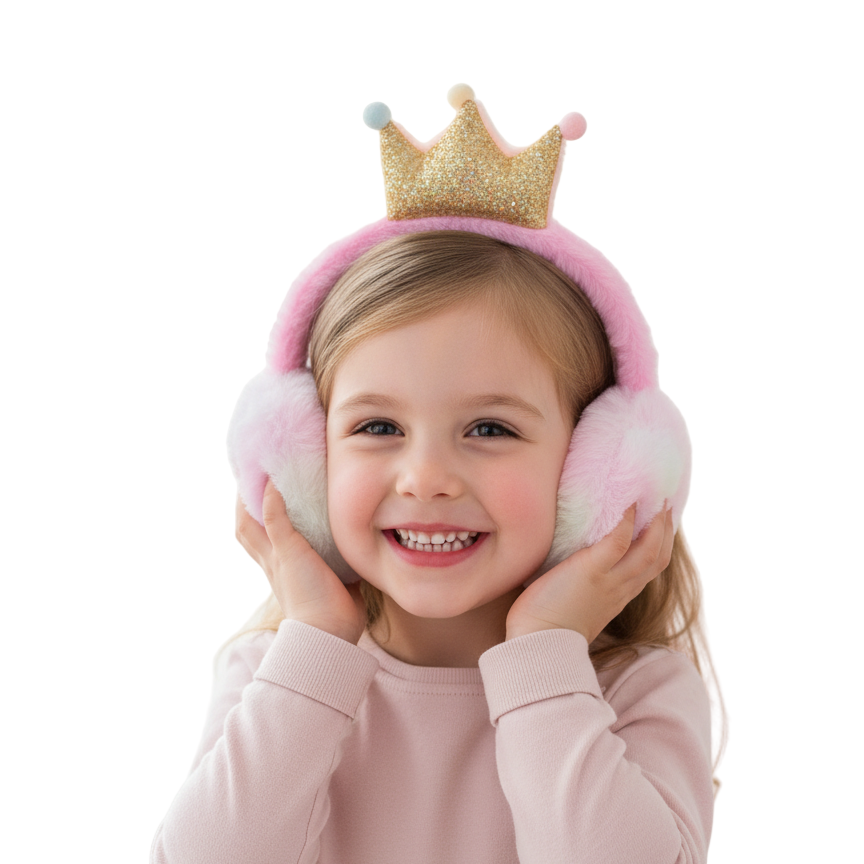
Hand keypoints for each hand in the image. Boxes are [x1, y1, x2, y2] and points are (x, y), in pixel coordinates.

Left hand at [235, 479, 366, 644]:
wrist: (332, 630)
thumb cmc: (306, 593)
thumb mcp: (287, 550)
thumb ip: (277, 518)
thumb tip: (270, 484)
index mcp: (269, 554)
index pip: (246, 523)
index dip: (244, 499)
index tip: (251, 473)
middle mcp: (282, 559)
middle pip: (263, 528)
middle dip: (263, 505)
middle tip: (274, 479)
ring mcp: (305, 567)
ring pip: (292, 536)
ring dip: (293, 516)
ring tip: (304, 493)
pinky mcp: (329, 571)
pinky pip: (322, 545)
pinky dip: (323, 531)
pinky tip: (335, 518)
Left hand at [505, 504, 673, 644]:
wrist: (537, 644)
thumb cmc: (546, 626)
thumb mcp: (577, 605)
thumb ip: (585, 587)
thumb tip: (572, 566)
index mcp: (618, 597)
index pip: (649, 569)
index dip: (660, 545)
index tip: (661, 525)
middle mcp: (620, 589)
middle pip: (657, 558)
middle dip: (666, 530)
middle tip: (667, 505)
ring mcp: (609, 581)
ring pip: (648, 551)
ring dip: (657, 524)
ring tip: (656, 499)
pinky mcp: (591, 571)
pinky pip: (617, 543)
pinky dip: (626, 522)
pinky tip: (628, 505)